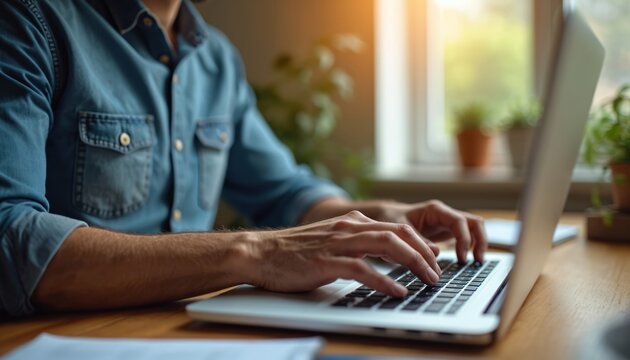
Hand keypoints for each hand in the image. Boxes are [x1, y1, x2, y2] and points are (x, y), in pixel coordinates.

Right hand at [246, 211, 441, 297]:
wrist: (260, 252)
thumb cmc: (293, 252)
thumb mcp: (330, 241)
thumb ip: (354, 244)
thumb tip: (381, 258)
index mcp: (352, 223)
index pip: (396, 227)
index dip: (420, 242)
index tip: (433, 259)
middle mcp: (348, 228)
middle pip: (398, 233)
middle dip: (424, 252)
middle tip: (437, 271)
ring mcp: (338, 243)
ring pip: (387, 245)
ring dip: (413, 263)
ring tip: (427, 279)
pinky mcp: (327, 262)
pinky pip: (363, 269)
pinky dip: (384, 280)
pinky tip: (397, 291)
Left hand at [376, 200, 486, 262]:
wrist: (384, 218)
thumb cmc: (390, 220)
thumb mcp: (400, 230)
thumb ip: (417, 240)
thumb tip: (436, 253)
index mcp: (435, 210)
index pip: (459, 221)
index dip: (464, 239)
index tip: (462, 257)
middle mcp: (445, 214)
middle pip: (474, 222)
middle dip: (480, 240)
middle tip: (478, 260)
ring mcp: (447, 222)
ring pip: (473, 228)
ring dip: (478, 243)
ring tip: (476, 262)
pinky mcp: (446, 231)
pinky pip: (465, 236)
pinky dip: (469, 246)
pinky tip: (465, 261)